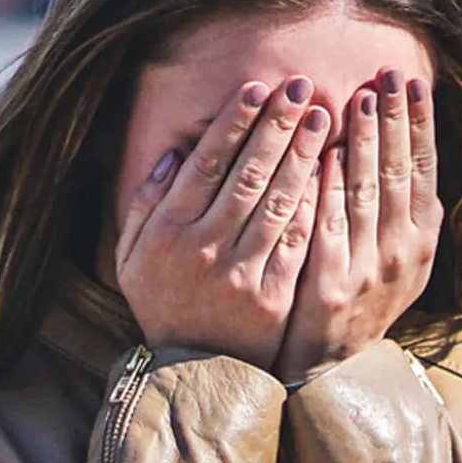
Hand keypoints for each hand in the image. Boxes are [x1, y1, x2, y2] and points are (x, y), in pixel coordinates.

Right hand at [117, 77, 330, 370]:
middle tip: (301, 88)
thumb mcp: (131, 256)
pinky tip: (330, 172)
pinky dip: (314, 203)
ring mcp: (242, 274)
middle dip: (276, 126)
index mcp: (168, 233)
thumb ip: (145, 203)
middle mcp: (204, 249)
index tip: (257, 88)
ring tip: (322, 118)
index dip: (234, 122)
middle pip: (247, 175)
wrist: (192, 374)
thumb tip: (173, 153)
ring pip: (278, 202)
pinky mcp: (273, 297)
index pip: (207, 164)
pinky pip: (298, 241)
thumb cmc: (162, 304)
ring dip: (302, 155)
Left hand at [275, 68, 442, 382]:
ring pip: (369, 194)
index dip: (419, 125)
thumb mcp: (395, 263)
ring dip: (364, 143)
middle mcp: (403, 255)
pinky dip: (330, 190)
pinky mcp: (332, 287)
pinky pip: (331, 227)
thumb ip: (402, 216)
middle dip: (395, 120)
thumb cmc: (356, 305)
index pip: (423, 171)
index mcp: (421, 243)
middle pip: (399, 173)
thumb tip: (409, 155)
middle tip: (387, 74)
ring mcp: (369, 271)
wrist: (329, 370)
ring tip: (359, 100)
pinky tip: (324, 156)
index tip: (413, 82)